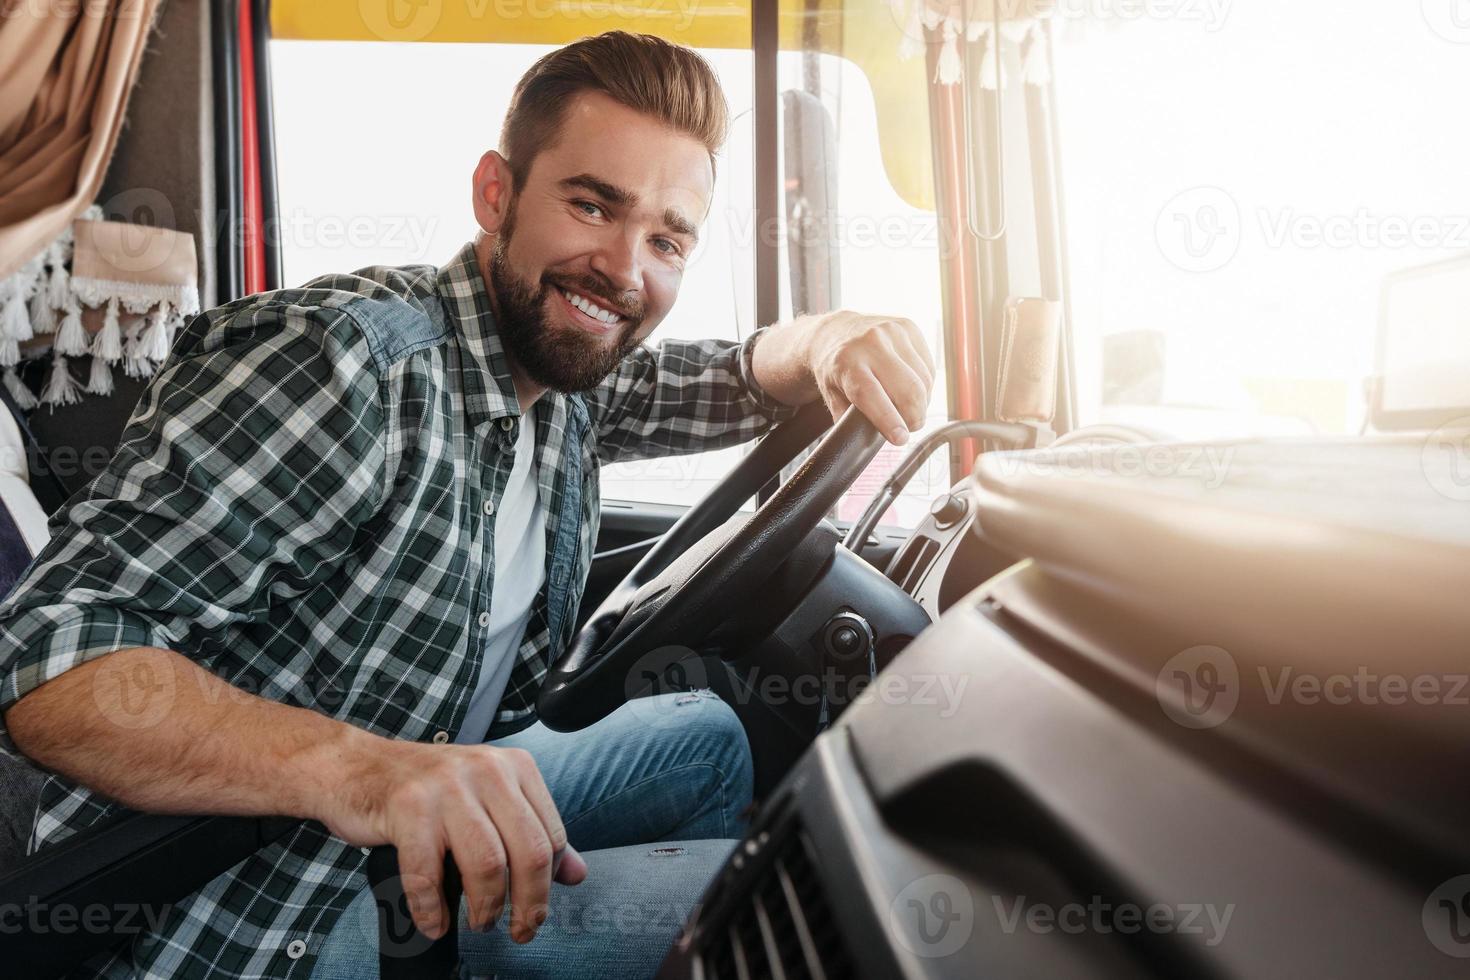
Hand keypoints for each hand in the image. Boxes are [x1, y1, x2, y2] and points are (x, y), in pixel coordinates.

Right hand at [318, 734, 587, 943]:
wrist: (355, 765)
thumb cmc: (426, 790)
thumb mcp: (489, 800)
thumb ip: (533, 833)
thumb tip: (577, 875)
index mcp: (514, 767)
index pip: (552, 835)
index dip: (548, 884)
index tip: (534, 909)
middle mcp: (486, 770)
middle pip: (529, 852)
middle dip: (529, 904)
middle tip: (519, 930)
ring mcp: (446, 787)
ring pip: (488, 864)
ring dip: (487, 908)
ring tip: (480, 923)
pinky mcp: (408, 807)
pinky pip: (428, 873)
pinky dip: (433, 909)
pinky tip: (435, 922)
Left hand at [754, 310, 934, 444]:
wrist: (834, 331)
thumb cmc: (834, 368)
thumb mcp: (831, 395)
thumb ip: (847, 419)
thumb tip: (864, 443)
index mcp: (847, 362)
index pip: (871, 395)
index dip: (889, 420)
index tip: (900, 439)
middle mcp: (871, 343)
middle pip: (908, 389)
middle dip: (914, 417)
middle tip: (910, 427)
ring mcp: (892, 331)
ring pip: (924, 380)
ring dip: (922, 402)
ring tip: (908, 407)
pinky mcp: (909, 327)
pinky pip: (928, 366)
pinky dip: (925, 384)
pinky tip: (911, 387)